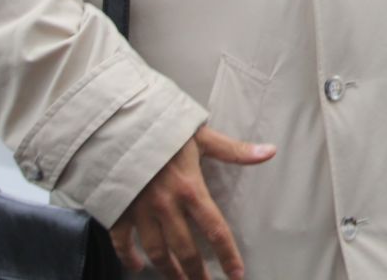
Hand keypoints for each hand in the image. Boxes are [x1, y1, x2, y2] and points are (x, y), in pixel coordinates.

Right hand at [110, 126, 275, 279]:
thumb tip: (269, 151)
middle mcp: (165, 205)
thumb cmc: (161, 126)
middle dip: (197, 273)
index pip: (215, 229)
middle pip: (185, 249)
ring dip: (169, 271)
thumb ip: (234, 150)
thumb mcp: (200, 135)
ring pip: (156, 252)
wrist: (117, 122)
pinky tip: (137, 266)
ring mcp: (139, 210)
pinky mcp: (116, 209)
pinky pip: (122, 241)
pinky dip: (128, 257)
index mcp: (189, 188)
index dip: (227, 254)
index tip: (236, 274)